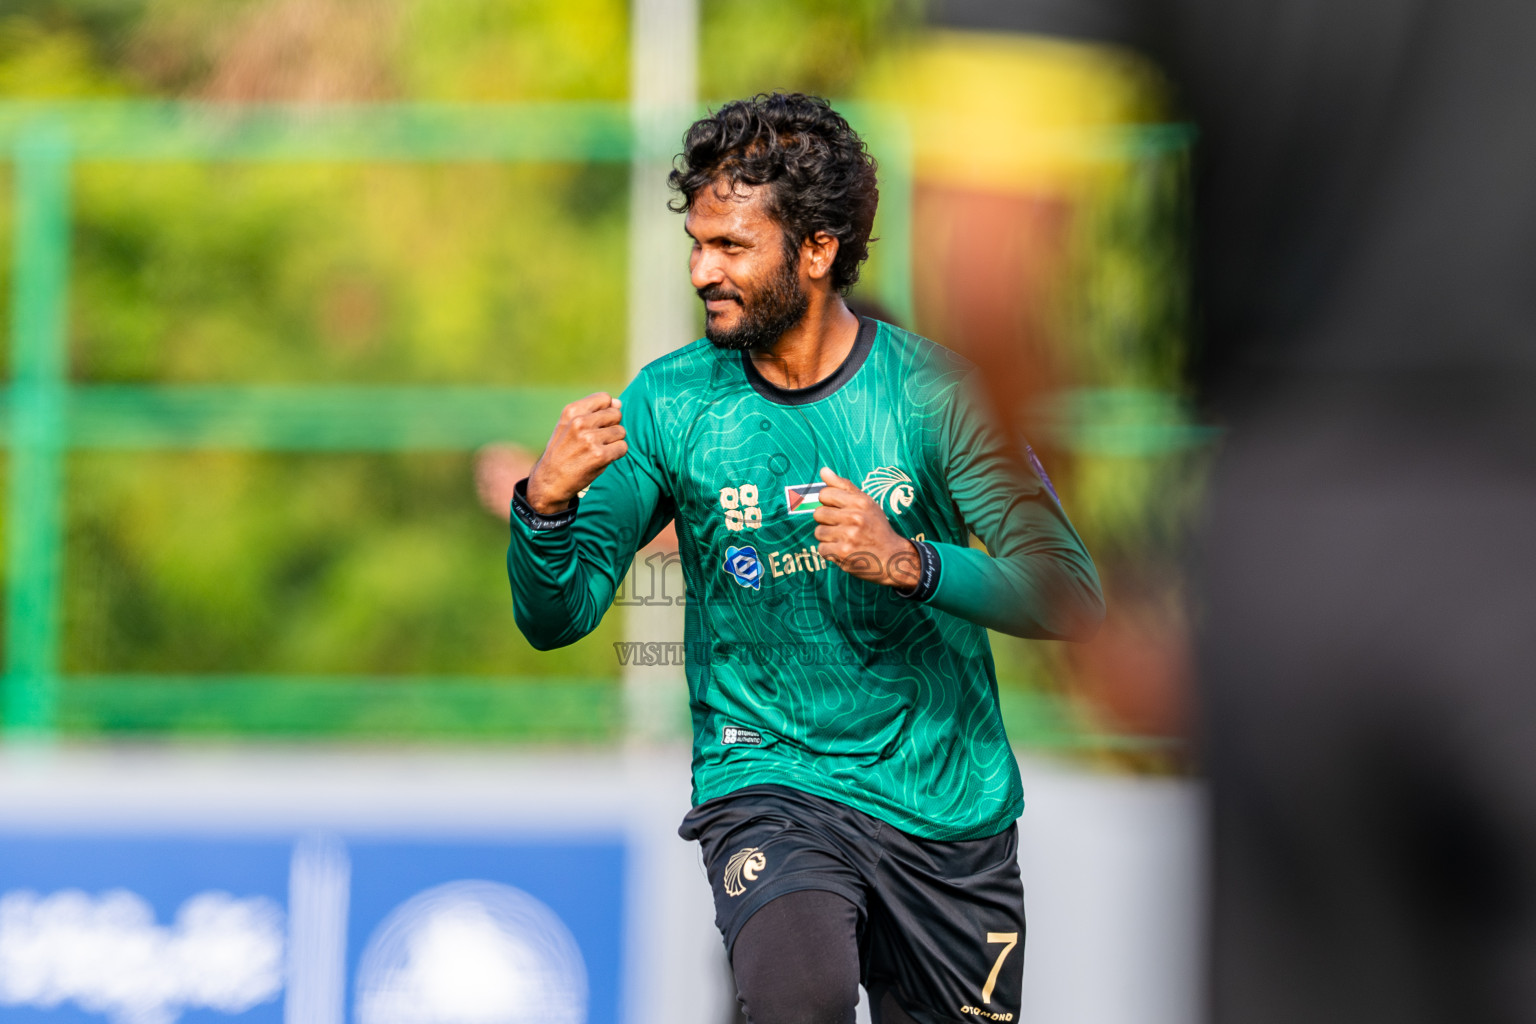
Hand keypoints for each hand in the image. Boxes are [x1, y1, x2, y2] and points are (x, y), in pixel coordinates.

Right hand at [526, 393, 626, 513]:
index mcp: (571, 411)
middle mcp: (580, 422)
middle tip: (597, 440)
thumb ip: (593, 412)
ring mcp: (590, 439)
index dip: (606, 411)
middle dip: (611, 426)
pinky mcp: (600, 455)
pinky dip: (617, 454)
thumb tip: (618, 403)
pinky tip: (602, 459)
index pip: (605, 398)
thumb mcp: (568, 426)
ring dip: (614, 441)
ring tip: (598, 450)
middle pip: (616, 414)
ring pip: (621, 431)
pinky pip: (623, 447)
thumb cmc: (563, 451)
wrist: (551, 480)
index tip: (596, 424)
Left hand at [812, 466, 919, 588]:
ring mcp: (848, 536)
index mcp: (860, 502)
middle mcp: (855, 517)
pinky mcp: (843, 553)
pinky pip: (821, 548)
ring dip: (828, 537)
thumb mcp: (866, 503)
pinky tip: (843, 550)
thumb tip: (823, 470)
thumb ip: (843, 486)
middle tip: (841, 526)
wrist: (892, 557)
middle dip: (826, 521)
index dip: (828, 503)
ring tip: (844, 539)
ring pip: (818, 532)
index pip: (825, 494)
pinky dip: (830, 551)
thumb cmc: (876, 528)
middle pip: (818, 513)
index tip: (837, 510)